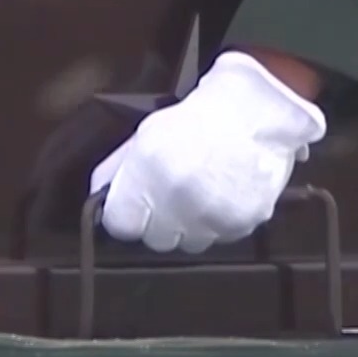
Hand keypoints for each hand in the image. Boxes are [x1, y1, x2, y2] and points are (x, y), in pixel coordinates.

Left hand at [89, 52, 327, 252]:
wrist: (258, 113)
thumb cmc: (199, 119)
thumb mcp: (146, 135)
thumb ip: (119, 171)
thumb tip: (99, 201)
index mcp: (148, 173)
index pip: (121, 226)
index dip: (128, 216)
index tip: (137, 207)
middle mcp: (178, 200)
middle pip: (156, 239)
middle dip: (160, 222)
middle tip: (174, 196)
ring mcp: (212, 216)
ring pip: (190, 243)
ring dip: (191, 226)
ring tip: (203, 193)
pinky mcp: (242, 224)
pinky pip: (220, 237)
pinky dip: (220, 223)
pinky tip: (225, 194)